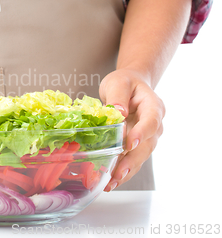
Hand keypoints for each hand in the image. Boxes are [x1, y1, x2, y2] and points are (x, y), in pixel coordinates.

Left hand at [99, 68, 164, 190]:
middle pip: (147, 145)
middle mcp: (154, 125)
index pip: (151, 121)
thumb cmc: (125, 82)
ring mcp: (147, 137)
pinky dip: (122, 172)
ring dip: (127, 171)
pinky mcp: (137, 145)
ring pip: (140, 157)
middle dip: (132, 161)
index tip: (130, 144)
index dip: (142, 133)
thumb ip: (118, 97)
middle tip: (118, 173)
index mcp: (153, 106)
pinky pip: (132, 160)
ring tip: (111, 183)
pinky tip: (110, 182)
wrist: (130, 85)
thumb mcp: (118, 82)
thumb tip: (118, 113)